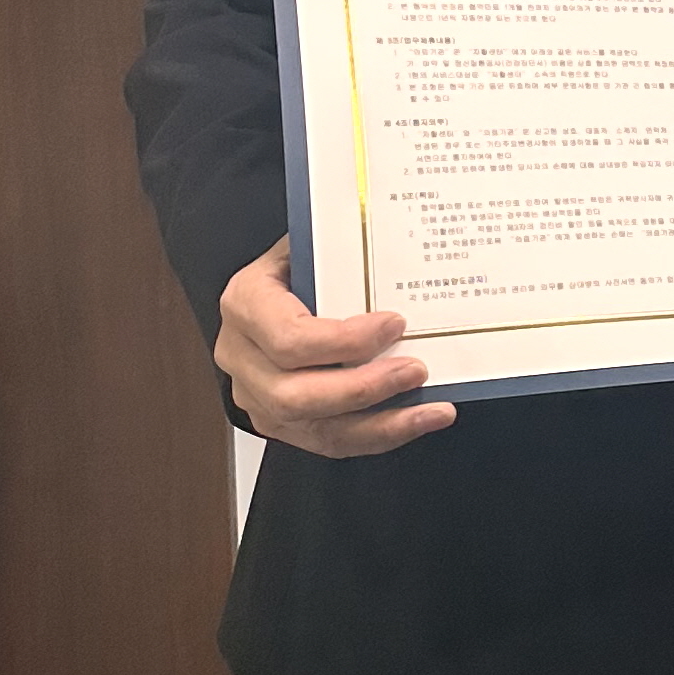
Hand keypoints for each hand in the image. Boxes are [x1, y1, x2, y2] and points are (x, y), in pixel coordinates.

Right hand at [215, 237, 455, 456]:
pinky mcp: (279, 421)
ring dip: (380, 424)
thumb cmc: (301, 262)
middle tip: (416, 370)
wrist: (274, 289)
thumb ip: (341, 245)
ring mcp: (256, 395)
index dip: (343, 341)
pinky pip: (328, 441)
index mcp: (245, 303)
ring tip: (432, 410)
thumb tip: (396, 233)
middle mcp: (241, 356)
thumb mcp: (311, 241)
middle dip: (363, 388)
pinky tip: (416, 420)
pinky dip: (377, 435)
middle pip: (295, 394)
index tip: (395, 324)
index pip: (288, 338)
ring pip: (315, 428)